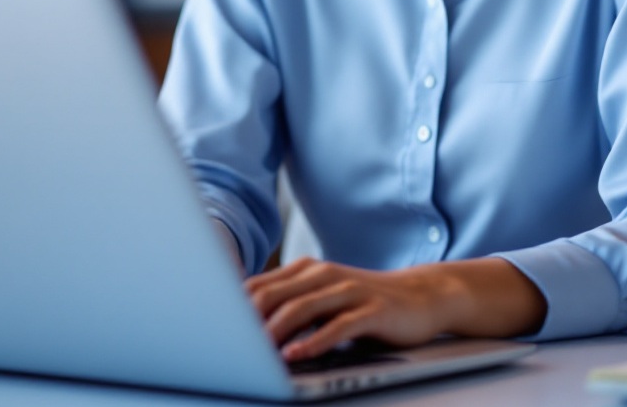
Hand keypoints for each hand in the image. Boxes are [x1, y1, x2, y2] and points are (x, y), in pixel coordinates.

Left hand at [244, 256, 545, 361]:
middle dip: (246, 321)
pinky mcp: (370, 310)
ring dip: (275, 330)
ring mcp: (348, 290)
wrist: (420, 297)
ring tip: (253, 353)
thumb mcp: (324, 300)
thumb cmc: (364, 303)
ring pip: (302, 307)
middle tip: (221, 346)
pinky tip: (296, 355)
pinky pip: (337, 325)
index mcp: (307, 271)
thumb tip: (243, 327)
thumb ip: (290, 307)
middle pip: (275, 295)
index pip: (260, 287)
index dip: (231, 309)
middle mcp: (324, 275)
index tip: (206, 331)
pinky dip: (314, 340)